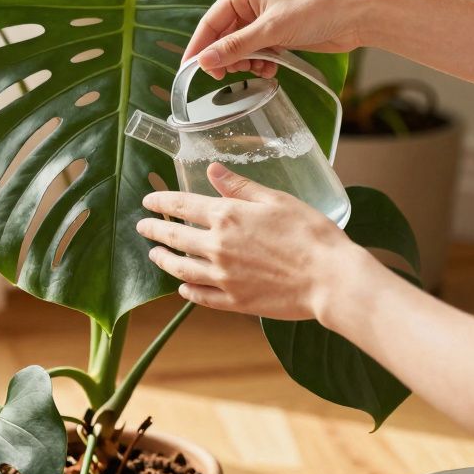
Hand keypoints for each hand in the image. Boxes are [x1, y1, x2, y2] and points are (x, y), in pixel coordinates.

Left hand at [136, 163, 357, 319]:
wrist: (330, 279)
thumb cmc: (310, 234)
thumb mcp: (277, 200)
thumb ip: (240, 187)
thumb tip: (212, 170)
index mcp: (226, 217)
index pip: (180, 206)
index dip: (160, 202)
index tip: (148, 201)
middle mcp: (217, 247)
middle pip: (174, 237)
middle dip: (154, 231)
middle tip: (143, 228)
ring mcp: (223, 278)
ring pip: (180, 269)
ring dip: (163, 261)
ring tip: (155, 256)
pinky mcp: (234, 302)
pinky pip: (200, 296)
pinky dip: (187, 290)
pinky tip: (182, 287)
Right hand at [185, 0, 379, 79]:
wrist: (356, 15)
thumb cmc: (316, 8)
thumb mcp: (271, 29)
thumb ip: (236, 47)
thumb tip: (204, 61)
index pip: (210, 22)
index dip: (199, 46)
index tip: (188, 69)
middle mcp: (251, 3)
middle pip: (224, 37)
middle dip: (226, 57)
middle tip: (227, 75)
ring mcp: (265, 19)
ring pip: (241, 48)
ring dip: (245, 63)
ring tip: (257, 69)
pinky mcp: (279, 34)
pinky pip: (258, 52)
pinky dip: (260, 63)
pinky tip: (270, 69)